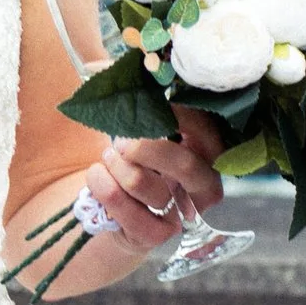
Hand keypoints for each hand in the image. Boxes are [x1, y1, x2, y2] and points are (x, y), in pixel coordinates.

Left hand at [82, 107, 224, 250]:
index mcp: (207, 153)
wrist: (111, 208)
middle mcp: (203, 186)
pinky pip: (127, 209)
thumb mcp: (142, 127)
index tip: (151, 106)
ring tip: (108, 158)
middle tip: (122, 141)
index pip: (205, 131)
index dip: (178, 115)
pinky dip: (104, 186)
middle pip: (185, 166)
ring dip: (116, 165)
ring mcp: (181, 214)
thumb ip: (137, 101)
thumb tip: (107, 70)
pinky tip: (98, 177)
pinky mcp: (156, 234)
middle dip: (145, 147)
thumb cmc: (133, 158)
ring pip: (145, 185)